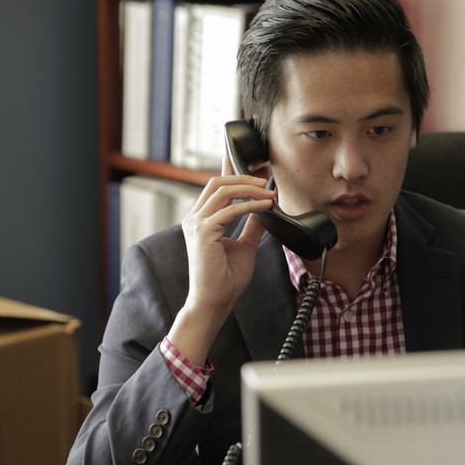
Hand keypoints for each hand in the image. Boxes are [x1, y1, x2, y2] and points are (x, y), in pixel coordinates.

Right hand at [168, 157, 273, 365]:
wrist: (214, 302)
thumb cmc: (225, 280)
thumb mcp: (245, 246)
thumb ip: (252, 226)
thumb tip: (265, 210)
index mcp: (201, 220)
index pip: (215, 186)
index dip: (232, 169)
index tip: (254, 162)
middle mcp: (195, 218)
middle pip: (218, 182)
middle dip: (244, 176)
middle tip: (267, 177)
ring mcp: (196, 224)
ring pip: (223, 190)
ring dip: (249, 188)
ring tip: (269, 192)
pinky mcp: (203, 232)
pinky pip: (230, 209)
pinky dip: (251, 205)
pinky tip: (266, 206)